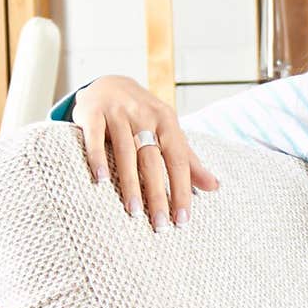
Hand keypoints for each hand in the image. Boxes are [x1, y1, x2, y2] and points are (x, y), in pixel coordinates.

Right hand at [71, 75, 219, 230]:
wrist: (109, 82)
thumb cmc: (144, 116)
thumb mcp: (169, 132)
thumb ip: (189, 160)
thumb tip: (215, 187)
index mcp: (167, 121)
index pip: (178, 160)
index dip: (181, 190)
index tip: (182, 219)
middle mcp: (144, 115)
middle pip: (153, 160)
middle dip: (157, 194)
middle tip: (159, 224)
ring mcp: (118, 112)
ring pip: (126, 152)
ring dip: (130, 183)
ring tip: (133, 210)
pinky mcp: (92, 112)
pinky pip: (95, 138)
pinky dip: (97, 158)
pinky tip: (100, 180)